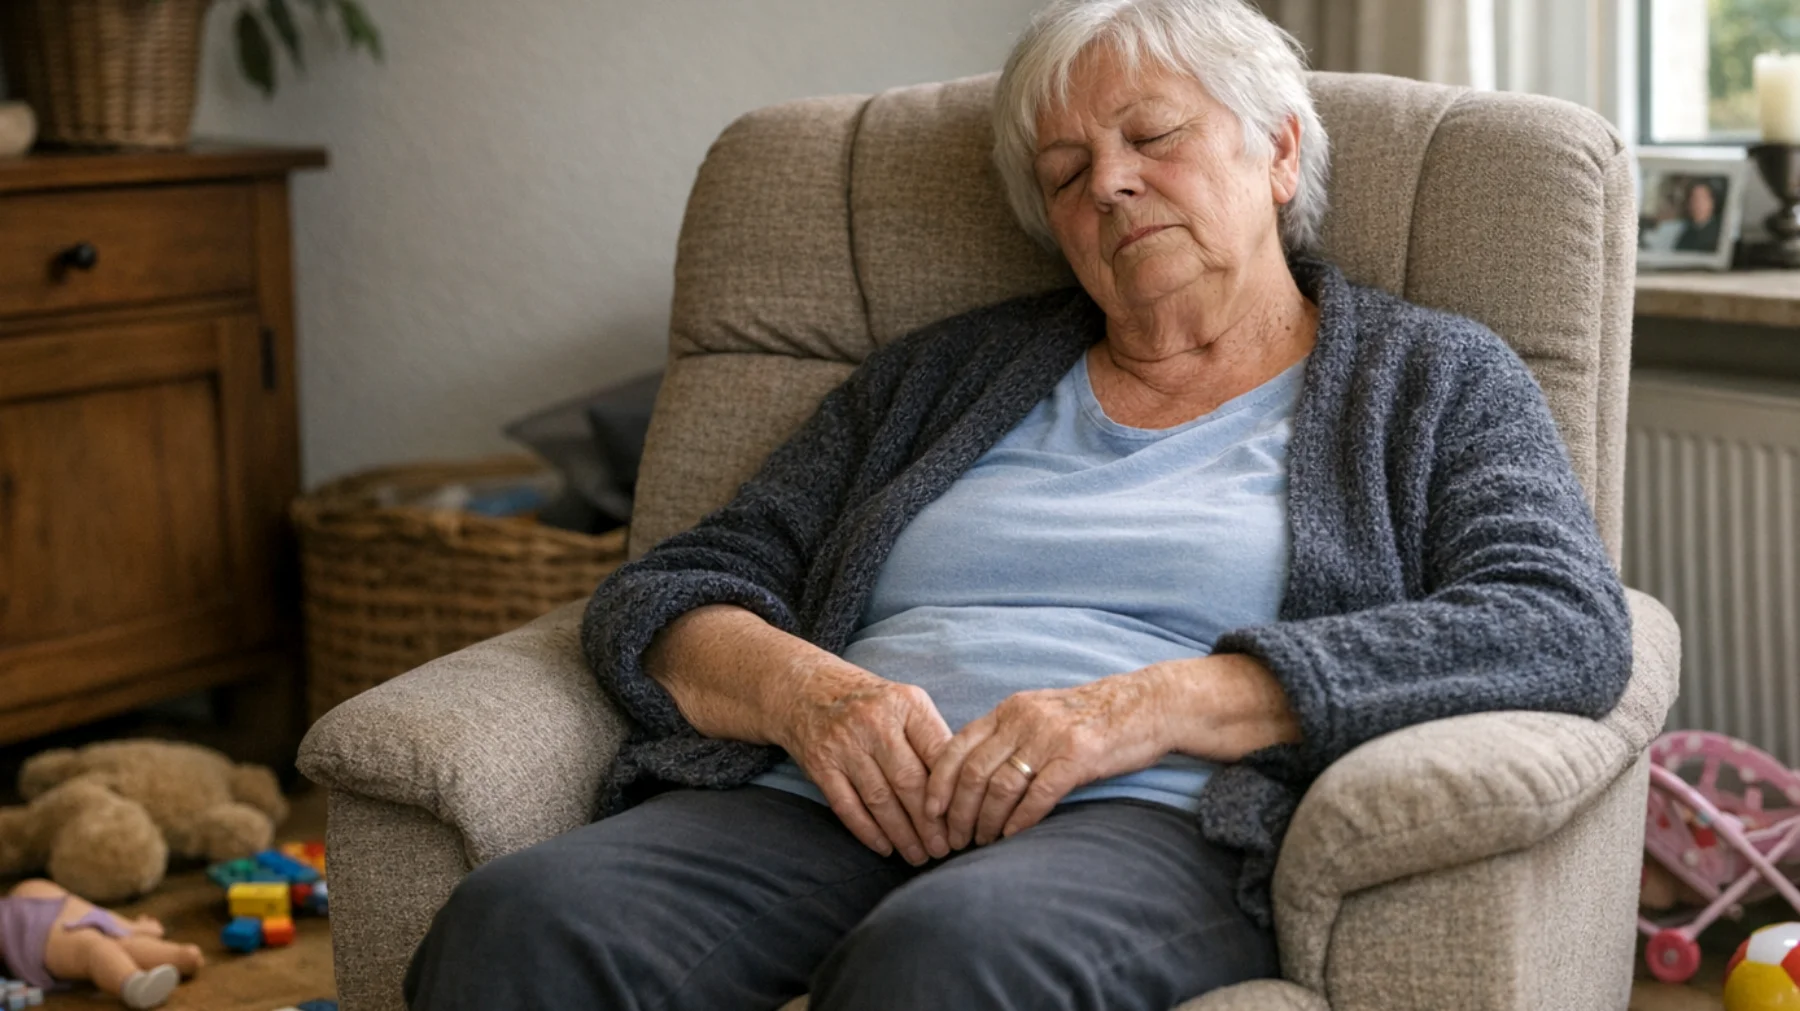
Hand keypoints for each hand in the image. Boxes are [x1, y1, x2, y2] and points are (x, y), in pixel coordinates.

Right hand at [777, 666, 952, 865]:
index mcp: (906, 704)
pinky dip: (868, 831)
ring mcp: (845, 744)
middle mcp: (875, 722)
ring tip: (919, 856)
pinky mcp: (820, 764)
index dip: (952, 791)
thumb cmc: (870, 703)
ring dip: (902, 834)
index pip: (938, 752)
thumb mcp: (905, 703)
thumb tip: (963, 787)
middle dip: (930, 822)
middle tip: (944, 848)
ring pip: (880, 799)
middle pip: (909, 781)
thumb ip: (932, 737)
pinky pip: (847, 806)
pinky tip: (885, 848)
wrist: (807, 689)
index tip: (963, 820)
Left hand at [924, 669, 1170, 849]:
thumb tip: (970, 776)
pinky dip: (1019, 821)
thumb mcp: (1040, 715)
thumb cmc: (1092, 719)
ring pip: (999, 787)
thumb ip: (1007, 737)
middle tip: (953, 840)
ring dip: (985, 822)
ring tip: (981, 843)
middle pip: (972, 772)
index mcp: (1009, 709)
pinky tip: (1011, 838)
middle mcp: (1023, 720)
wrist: (1147, 705)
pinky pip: (1037, 796)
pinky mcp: (1077, 757)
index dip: (937, 783)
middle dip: (956, 812)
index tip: (929, 812)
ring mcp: (1049, 737)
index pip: (955, 746)